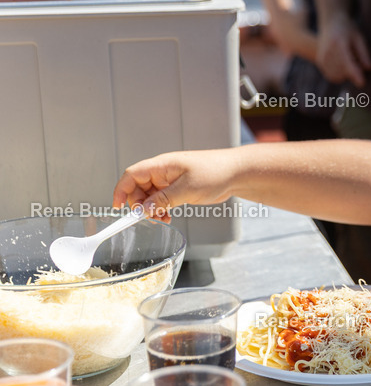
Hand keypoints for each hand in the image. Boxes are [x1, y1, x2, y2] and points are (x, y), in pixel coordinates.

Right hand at [112, 150, 239, 221]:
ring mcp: (170, 180)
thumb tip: (143, 210)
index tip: (118, 208)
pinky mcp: (178, 188)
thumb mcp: (187, 189)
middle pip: (138, 188)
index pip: (132, 175)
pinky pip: (162, 200)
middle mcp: (163, 172)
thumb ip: (163, 200)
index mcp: (161, 166)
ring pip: (150, 196)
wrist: (236, 173)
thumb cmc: (214, 173)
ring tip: (162, 219)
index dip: (121, 191)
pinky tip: (168, 217)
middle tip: (149, 218)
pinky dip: (161, 209)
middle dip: (140, 205)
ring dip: (151, 209)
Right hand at [316, 14, 370, 85]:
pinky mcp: (320, 62)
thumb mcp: (359, 38)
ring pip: (338, 76)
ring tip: (350, 59)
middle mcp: (327, 51)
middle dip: (354, 71)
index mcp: (338, 43)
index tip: (362, 83)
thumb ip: (364, 53)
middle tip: (358, 59)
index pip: (347, 62)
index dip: (355, 73)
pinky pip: (332, 76)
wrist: (331, 22)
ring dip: (347, 74)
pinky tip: (344, 64)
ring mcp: (322, 57)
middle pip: (343, 71)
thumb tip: (370, 68)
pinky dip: (340, 75)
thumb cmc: (348, 29)